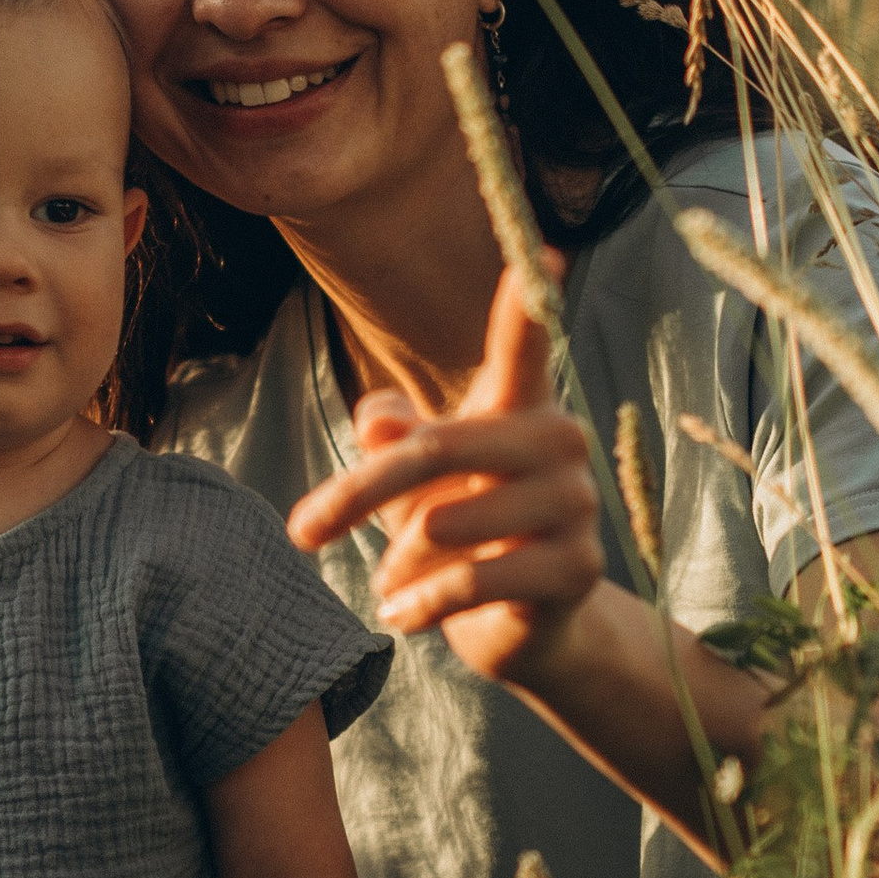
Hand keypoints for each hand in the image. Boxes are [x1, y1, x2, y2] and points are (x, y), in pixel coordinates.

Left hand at [287, 264, 604, 689]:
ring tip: (389, 579)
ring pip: (453, 521)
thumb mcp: (414, 482)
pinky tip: (398, 616)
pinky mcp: (576, 570)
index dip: (529, 299)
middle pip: (441, 447)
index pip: (526, 343)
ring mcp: (577, 507)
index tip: (548, 249)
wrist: (521, 628)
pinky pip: (477, 579)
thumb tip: (379, 423)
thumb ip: (393, 438)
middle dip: (361, 492)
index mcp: (520, 407)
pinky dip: (422, 602)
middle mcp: (560, 443)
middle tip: (301, 532)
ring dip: (400, 558)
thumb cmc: (458, 531)